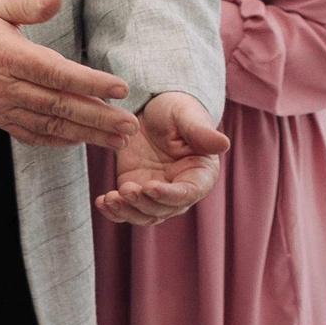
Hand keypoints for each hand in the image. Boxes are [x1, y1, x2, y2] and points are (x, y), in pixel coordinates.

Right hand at [0, 0, 137, 149]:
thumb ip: (27, 2)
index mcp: (5, 55)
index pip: (55, 73)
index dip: (90, 83)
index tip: (120, 89)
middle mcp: (2, 86)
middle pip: (58, 106)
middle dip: (98, 118)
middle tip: (130, 125)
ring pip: (49, 125)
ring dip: (86, 134)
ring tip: (118, 139)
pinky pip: (31, 134)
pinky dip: (58, 141)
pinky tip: (82, 140)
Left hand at [96, 91, 229, 224]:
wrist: (151, 109)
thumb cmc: (176, 110)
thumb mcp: (187, 115)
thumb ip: (202, 131)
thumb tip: (224, 143)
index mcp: (200, 174)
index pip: (188, 193)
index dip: (170, 194)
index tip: (151, 187)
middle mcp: (180, 189)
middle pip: (165, 209)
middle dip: (145, 203)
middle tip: (126, 190)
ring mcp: (157, 192)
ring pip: (145, 215)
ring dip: (128, 211)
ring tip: (110, 199)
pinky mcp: (136, 189)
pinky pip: (127, 209)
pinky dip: (114, 211)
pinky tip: (101, 203)